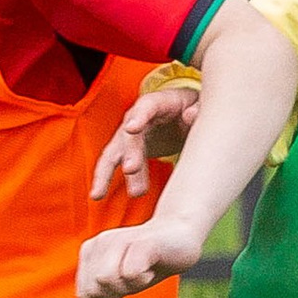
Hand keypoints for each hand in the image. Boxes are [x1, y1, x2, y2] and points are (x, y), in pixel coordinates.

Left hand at [73, 214, 201, 297]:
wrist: (181, 237)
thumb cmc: (148, 262)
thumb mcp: (120, 284)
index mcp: (90, 252)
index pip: (86, 294)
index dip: (109, 296)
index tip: (126, 279)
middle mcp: (101, 242)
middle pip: (95, 289)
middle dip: (119, 292)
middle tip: (138, 275)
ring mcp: (120, 240)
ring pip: (108, 281)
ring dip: (132, 285)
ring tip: (145, 270)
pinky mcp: (142, 243)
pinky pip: (131, 274)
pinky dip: (144, 278)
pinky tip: (154, 266)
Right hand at [87, 82, 196, 207]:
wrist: (184, 115)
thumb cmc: (192, 108)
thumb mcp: (200, 105)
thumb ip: (198, 108)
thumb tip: (190, 116)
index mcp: (158, 102)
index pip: (147, 106)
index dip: (139, 117)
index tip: (132, 129)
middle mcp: (137, 117)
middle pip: (129, 135)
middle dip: (129, 152)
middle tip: (131, 169)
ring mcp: (129, 135)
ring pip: (114, 152)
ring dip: (107, 173)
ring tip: (100, 193)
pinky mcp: (127, 151)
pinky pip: (112, 165)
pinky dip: (104, 180)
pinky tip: (96, 195)